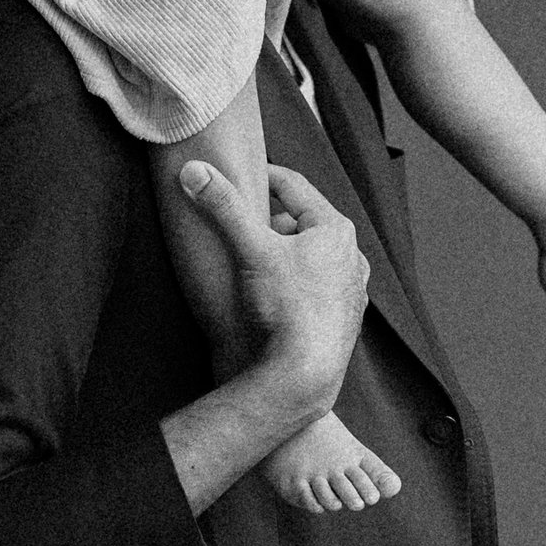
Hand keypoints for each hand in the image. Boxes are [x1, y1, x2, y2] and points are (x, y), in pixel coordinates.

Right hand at [176, 157, 370, 418]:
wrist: (304, 374)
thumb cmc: (285, 307)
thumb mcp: (250, 248)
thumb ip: (223, 207)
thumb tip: (193, 171)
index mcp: (334, 229)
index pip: (295, 187)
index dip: (264, 176)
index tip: (243, 175)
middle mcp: (351, 256)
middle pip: (305, 224)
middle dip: (274, 222)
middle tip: (245, 226)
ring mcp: (352, 291)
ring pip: (315, 259)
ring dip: (289, 255)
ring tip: (261, 263)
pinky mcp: (346, 321)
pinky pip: (320, 291)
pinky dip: (300, 286)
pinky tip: (280, 298)